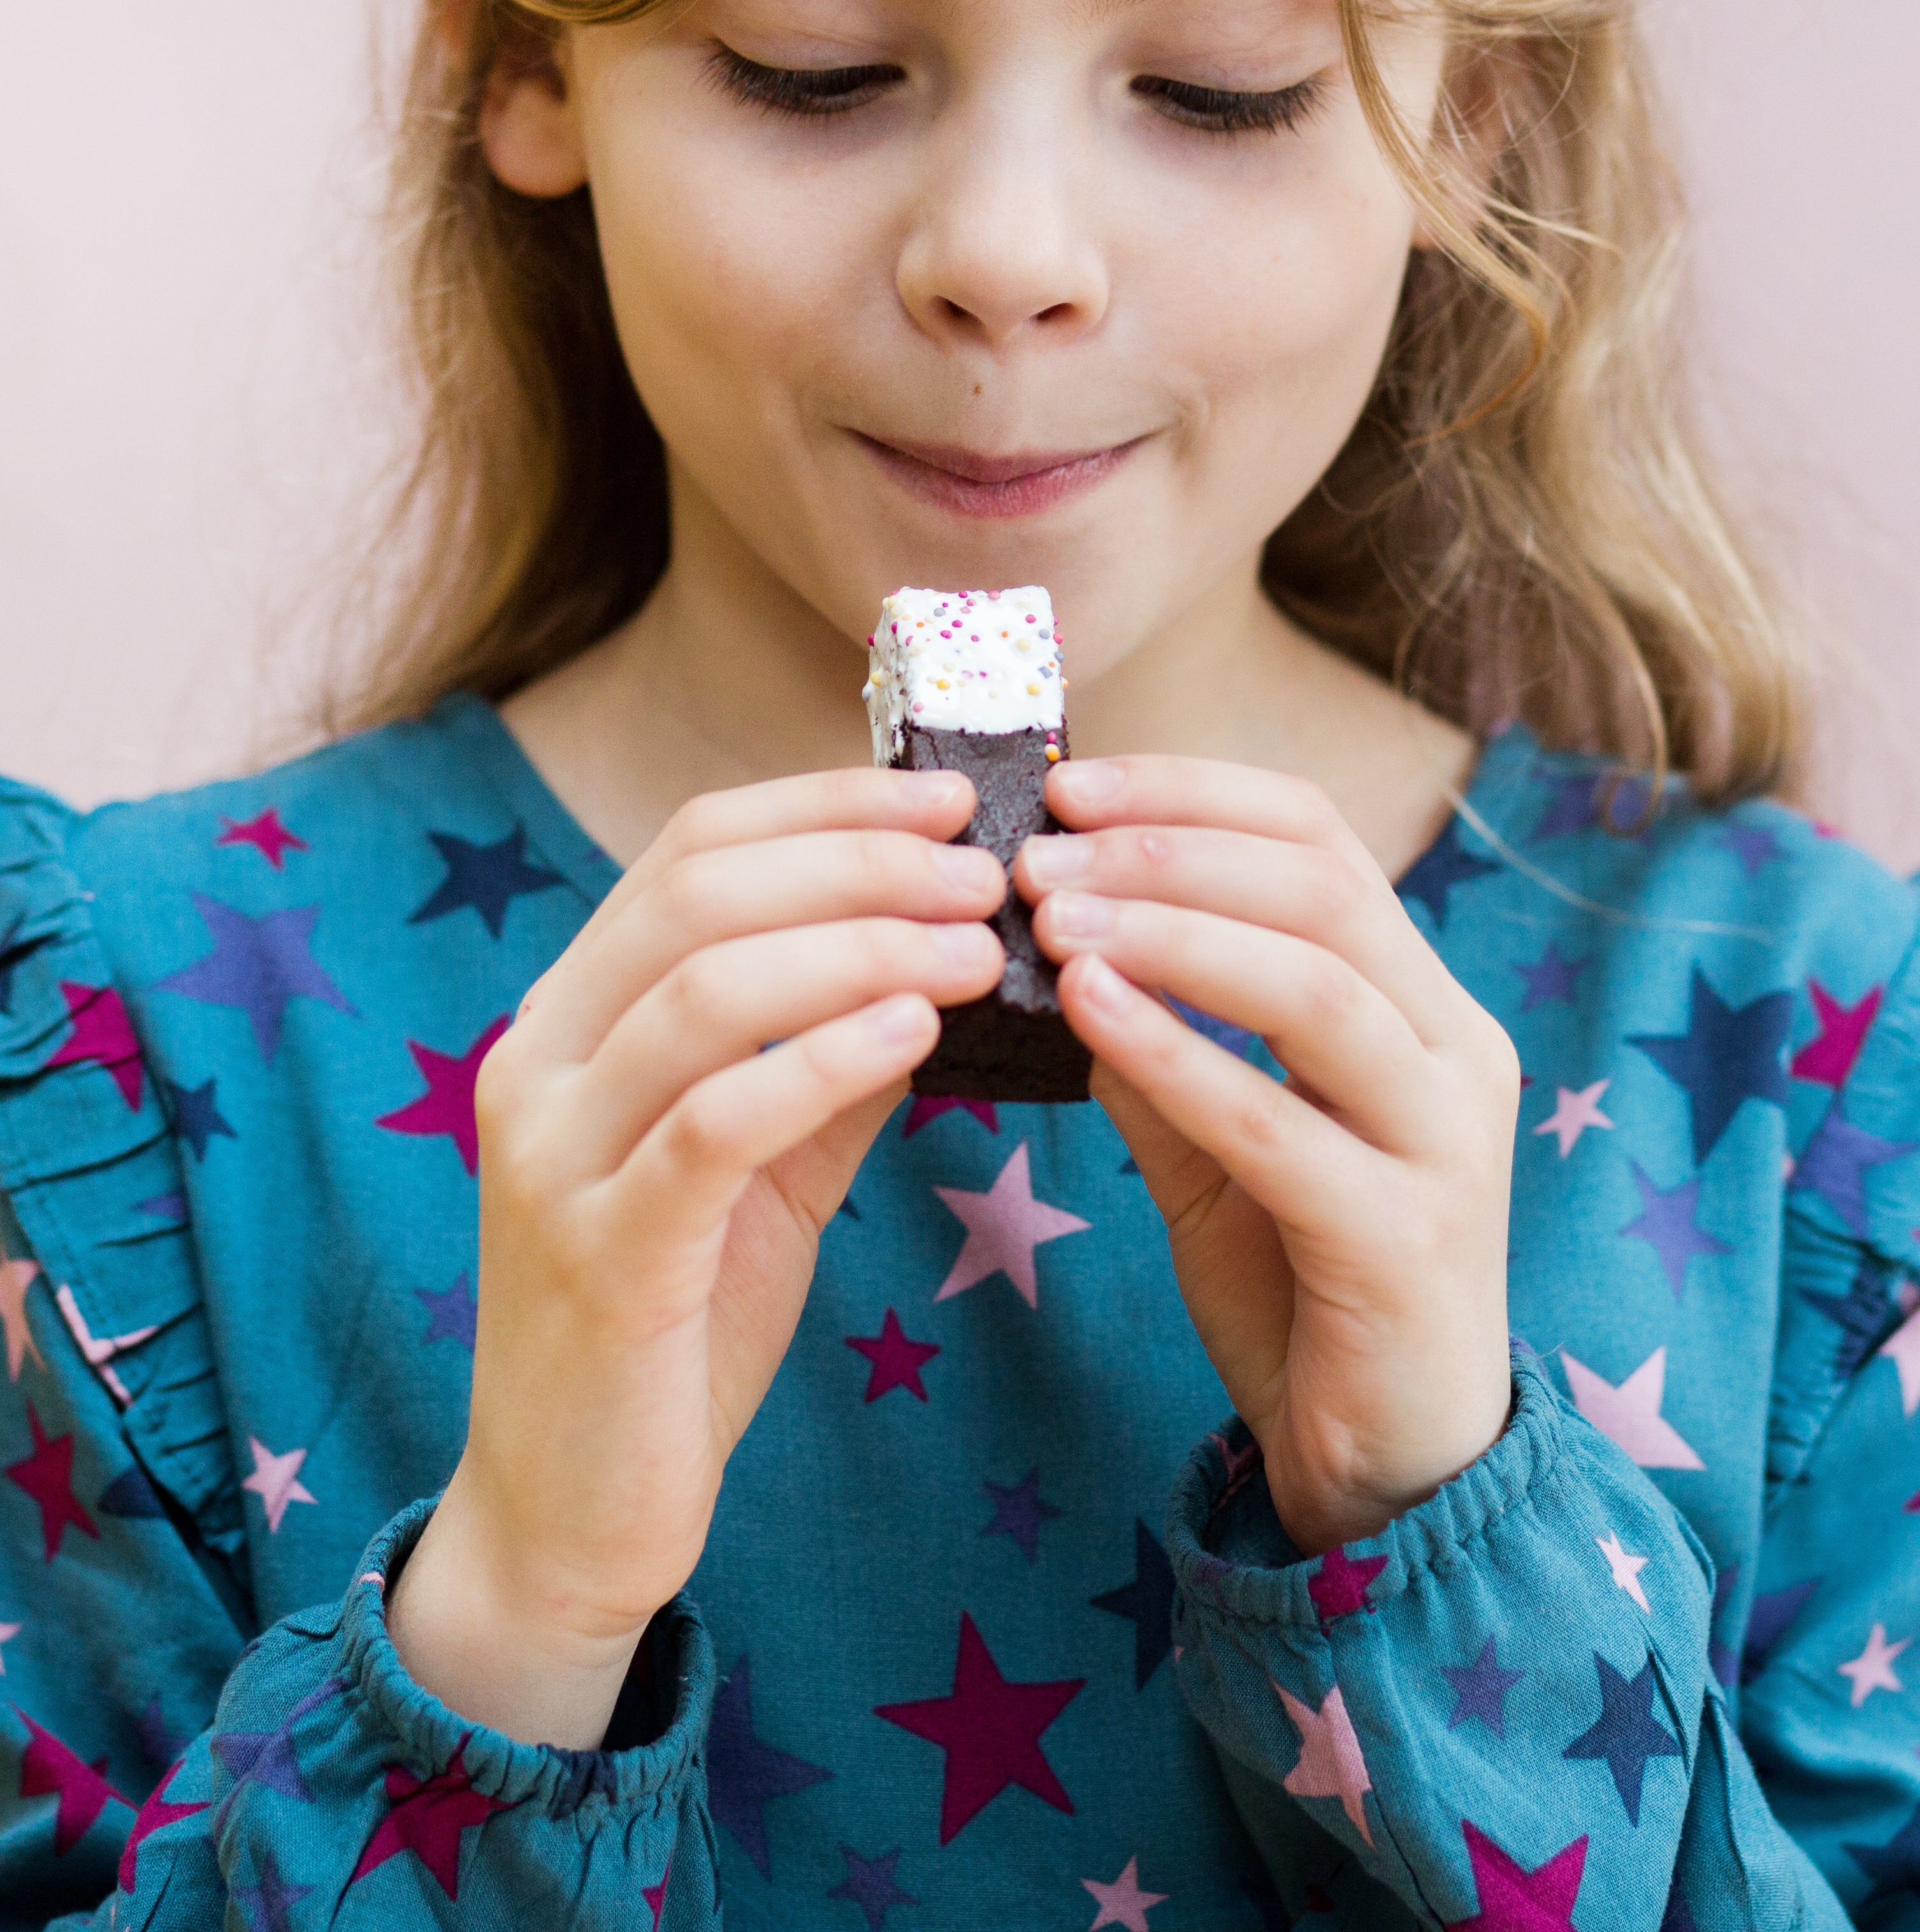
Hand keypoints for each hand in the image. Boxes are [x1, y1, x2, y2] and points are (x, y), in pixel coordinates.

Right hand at [389, 766, 1006, 1744]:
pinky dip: (820, 1059)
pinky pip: (713, 1123)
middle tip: (985, 872)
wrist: (567, 1515)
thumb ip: (828, 1060)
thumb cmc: (674, 1322)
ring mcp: (552, 1157)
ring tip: (980, 945)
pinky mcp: (599, 1257)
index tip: (949, 800)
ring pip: (705, 990)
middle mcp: (538, 1062)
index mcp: (572, 1016)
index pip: (694, 848)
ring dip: (862, 946)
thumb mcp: (763, 1165)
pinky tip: (915, 1031)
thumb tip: (944, 952)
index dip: (828, 805)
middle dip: (859, 862)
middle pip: (700, 895)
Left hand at [1015, 755, 1519, 1555]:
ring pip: (1314, 985)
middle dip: (1168, 850)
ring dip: (1171, 931)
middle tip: (1037, 853)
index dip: (1194, 794)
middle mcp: (1456, 1049)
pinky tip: (1087, 1011)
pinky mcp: (1409, 1238)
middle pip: (1322, 890)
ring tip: (1050, 916)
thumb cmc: (1306, 1292)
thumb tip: (1065, 961)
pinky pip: (1279, 1123)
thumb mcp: (1221, 1156)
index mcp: (1421, 1004)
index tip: (1068, 788)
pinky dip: (1178, 1055)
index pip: (1320, 840)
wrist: (1394, 1472)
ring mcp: (1447, 1141)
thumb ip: (1162, 1058)